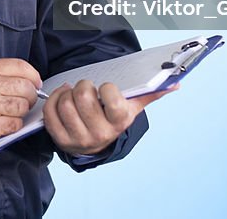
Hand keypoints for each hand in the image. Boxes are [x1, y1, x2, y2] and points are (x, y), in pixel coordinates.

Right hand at [0, 59, 42, 147]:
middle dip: (31, 96)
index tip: (36, 83)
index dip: (34, 76)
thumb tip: (31, 80)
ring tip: (10, 112)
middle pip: (26, 87)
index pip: (21, 66)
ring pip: (23, 106)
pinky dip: (14, 124)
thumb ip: (1, 74)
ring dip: (21, 111)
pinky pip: (16, 123)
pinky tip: (3, 122)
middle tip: (25, 101)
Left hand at [43, 80, 176, 155]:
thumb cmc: (113, 117)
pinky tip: (62, 98)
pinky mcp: (61, 139)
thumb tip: (175, 83)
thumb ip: (151, 92)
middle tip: (87, 89)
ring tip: (73, 95)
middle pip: (83, 96)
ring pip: (65, 103)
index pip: (111, 97)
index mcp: (119, 122)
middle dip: (83, 86)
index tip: (106, 90)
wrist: (98, 143)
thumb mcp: (132, 106)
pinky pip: (50, 112)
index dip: (106, 88)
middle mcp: (99, 133)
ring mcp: (79, 138)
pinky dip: (53, 99)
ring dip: (67, 93)